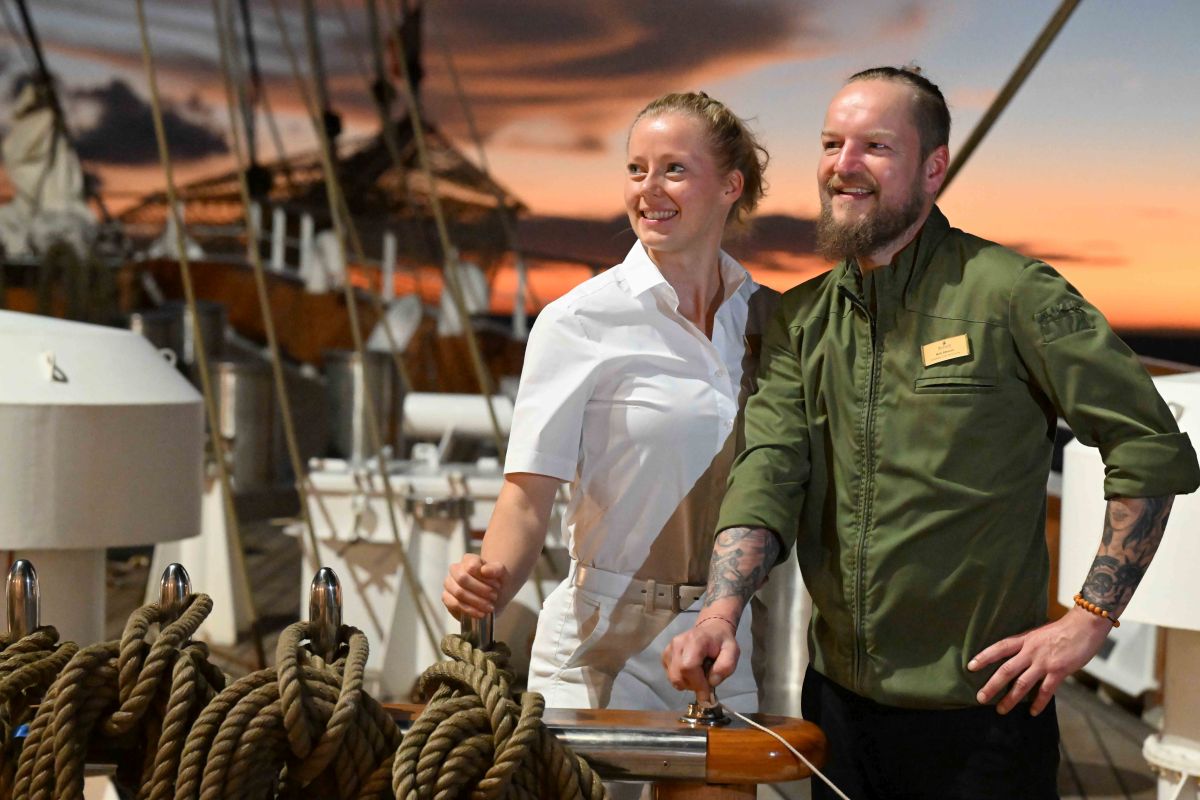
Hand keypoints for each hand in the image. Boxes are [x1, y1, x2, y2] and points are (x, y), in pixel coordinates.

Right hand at [442, 554, 508, 619]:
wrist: (494, 598)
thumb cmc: (496, 583)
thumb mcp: (503, 574)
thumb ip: (496, 569)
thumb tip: (484, 570)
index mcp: (468, 559)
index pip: (472, 566)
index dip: (486, 578)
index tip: (497, 586)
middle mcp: (455, 570)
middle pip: (462, 579)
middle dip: (480, 590)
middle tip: (494, 597)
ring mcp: (449, 584)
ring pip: (458, 592)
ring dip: (476, 601)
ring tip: (490, 607)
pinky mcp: (447, 598)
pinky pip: (453, 604)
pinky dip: (469, 610)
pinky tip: (481, 613)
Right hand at [662, 616, 740, 702]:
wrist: (711, 630)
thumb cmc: (722, 642)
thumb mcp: (733, 652)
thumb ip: (726, 666)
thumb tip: (711, 682)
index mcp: (695, 640)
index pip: (688, 667)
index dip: (697, 684)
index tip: (707, 694)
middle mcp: (678, 643)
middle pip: (678, 675)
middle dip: (693, 686)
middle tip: (706, 683)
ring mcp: (669, 649)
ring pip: (673, 678)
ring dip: (687, 684)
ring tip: (699, 675)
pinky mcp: (665, 655)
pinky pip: (670, 676)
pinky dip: (682, 679)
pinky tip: (691, 671)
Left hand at [968, 606, 1113, 714]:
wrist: (1085, 625)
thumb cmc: (1063, 629)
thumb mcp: (1039, 633)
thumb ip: (1028, 645)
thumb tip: (1018, 657)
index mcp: (1025, 639)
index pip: (999, 648)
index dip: (984, 657)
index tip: (970, 666)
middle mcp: (1031, 651)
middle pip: (1006, 669)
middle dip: (992, 685)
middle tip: (980, 698)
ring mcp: (1044, 662)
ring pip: (1022, 683)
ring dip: (1010, 698)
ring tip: (1000, 709)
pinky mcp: (1059, 671)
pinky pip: (1046, 691)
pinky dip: (1039, 703)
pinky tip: (1032, 712)